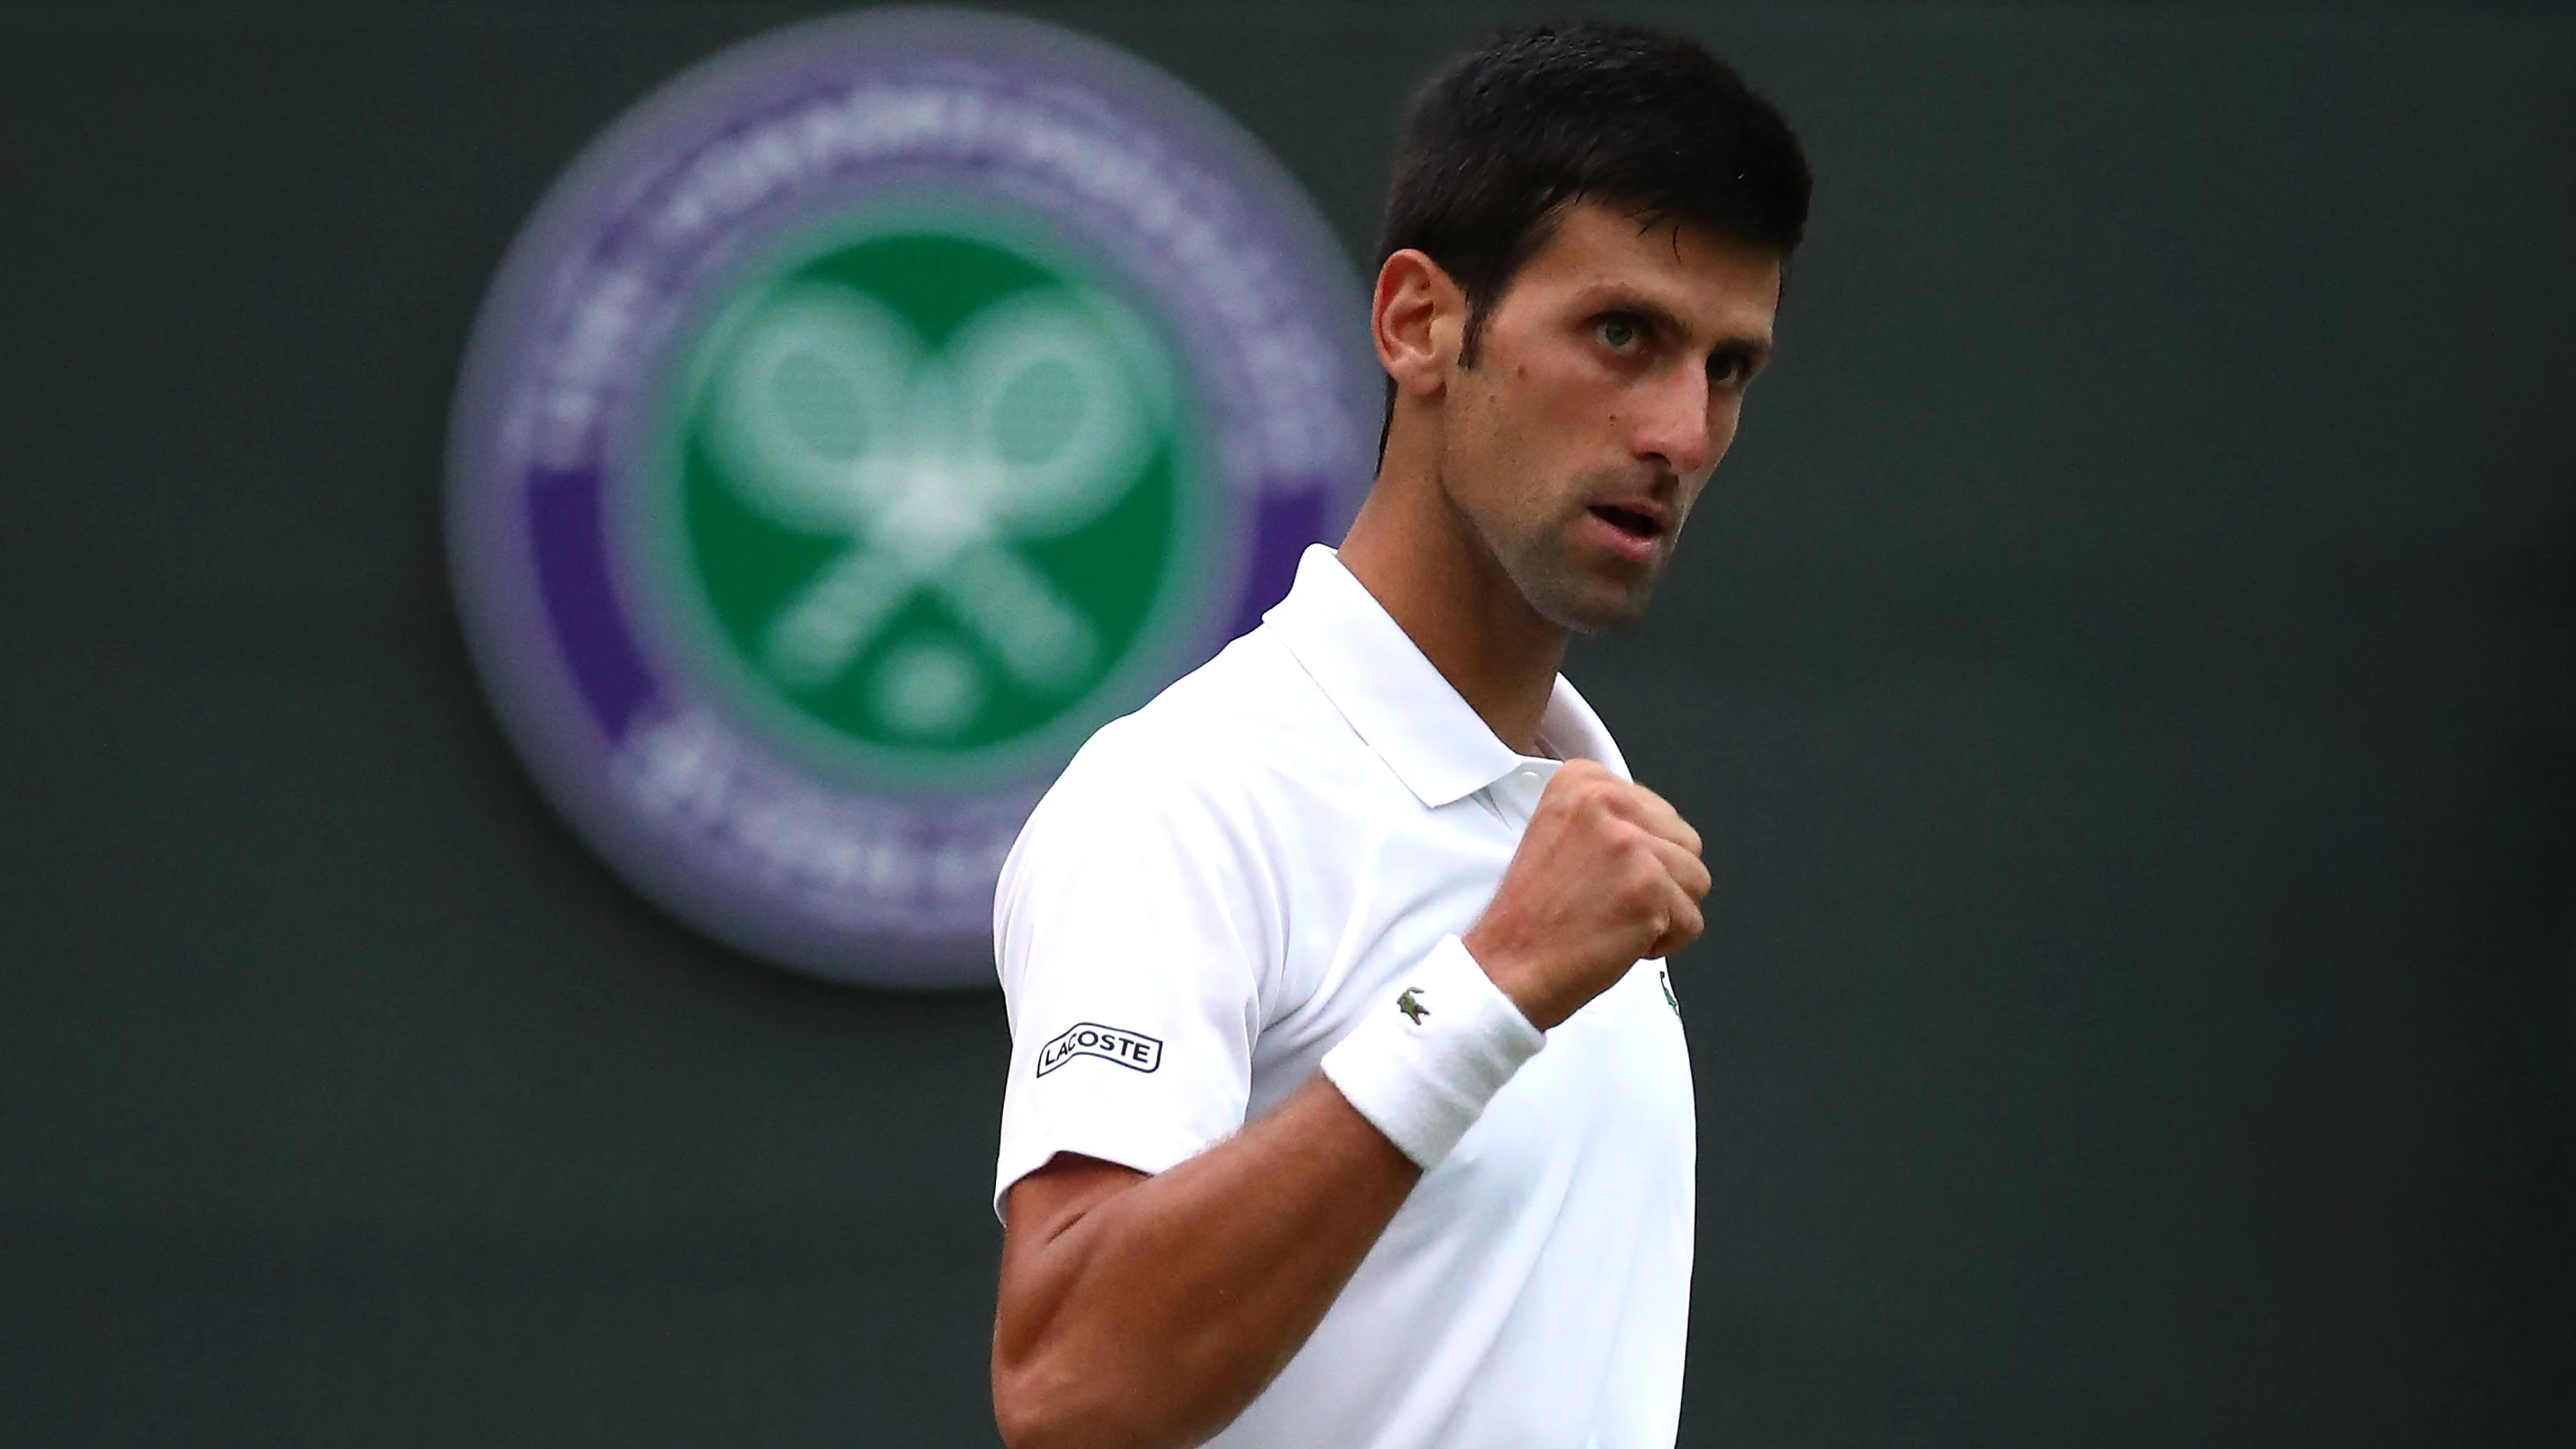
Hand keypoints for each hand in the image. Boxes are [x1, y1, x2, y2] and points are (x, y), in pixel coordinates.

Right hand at [1462, 760, 1708, 1029]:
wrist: (1507, 966)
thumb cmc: (1535, 914)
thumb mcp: (1563, 833)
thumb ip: (1613, 819)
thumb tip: (1667, 832)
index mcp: (1581, 780)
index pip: (1660, 813)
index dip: (1640, 856)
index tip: (1596, 875)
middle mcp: (1606, 800)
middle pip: (1685, 842)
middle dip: (1660, 881)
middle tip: (1604, 901)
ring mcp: (1630, 843)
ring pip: (1696, 879)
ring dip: (1666, 912)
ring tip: (1612, 919)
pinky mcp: (1649, 887)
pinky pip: (1692, 921)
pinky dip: (1665, 942)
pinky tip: (1619, 940)